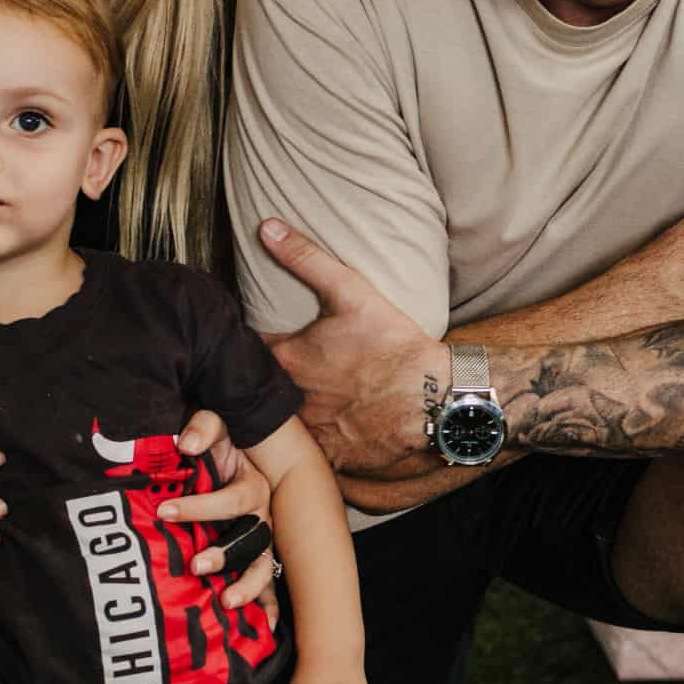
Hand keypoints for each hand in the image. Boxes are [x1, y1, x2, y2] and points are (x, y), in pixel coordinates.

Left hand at [171, 411, 279, 623]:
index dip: (198, 507)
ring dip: (247, 585)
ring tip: (225, 601)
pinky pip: (267, 584)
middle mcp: (261, 516)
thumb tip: (186, 444)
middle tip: (196, 566)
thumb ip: (203, 427)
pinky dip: (267, 606)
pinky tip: (263, 627)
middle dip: (225, 554)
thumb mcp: (213, 427)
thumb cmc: (218, 446)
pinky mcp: (257, 558)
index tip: (164, 511)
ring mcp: (262, 540)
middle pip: (251, 538)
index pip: (229, 500)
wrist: (236, 456)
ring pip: (262, 565)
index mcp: (252, 486)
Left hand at [255, 220, 446, 479]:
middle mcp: (291, 401)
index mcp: (287, 360)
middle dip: (270, 376)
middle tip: (285, 364)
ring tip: (306, 394)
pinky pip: (313, 449)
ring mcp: (312, 433)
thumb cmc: (392, 344)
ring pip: (287, 422)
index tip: (256, 334)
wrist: (434, 397)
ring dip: (291, 409)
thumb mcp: (349, 291)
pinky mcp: (334, 456)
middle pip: (266, 387)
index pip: (249, 349)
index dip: (252, 340)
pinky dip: (317, 438)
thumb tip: (266, 227)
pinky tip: (332, 424)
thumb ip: (304, 258)